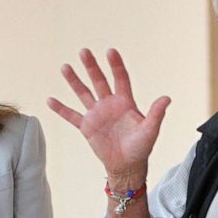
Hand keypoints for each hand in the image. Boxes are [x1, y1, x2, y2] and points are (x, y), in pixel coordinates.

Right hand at [47, 48, 170, 186]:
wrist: (127, 166)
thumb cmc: (141, 148)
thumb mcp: (150, 130)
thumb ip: (156, 114)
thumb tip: (167, 98)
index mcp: (125, 102)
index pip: (120, 78)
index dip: (116, 65)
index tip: (110, 51)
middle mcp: (109, 104)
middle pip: (99, 81)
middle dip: (92, 66)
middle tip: (84, 51)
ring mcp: (97, 114)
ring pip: (83, 93)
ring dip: (74, 81)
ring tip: (65, 67)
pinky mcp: (87, 127)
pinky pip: (71, 116)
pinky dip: (61, 109)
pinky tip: (50, 100)